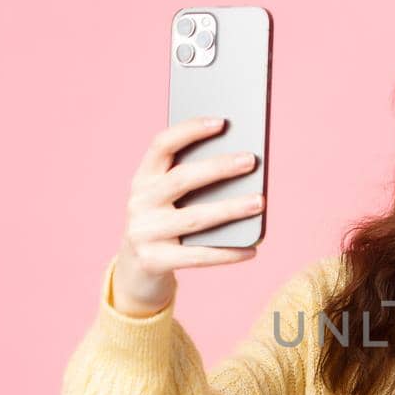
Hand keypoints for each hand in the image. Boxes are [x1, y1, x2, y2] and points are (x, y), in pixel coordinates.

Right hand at [111, 115, 264, 316]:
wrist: (134, 272)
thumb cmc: (164, 225)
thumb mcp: (167, 201)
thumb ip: (192, 182)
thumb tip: (239, 164)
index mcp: (142, 179)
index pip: (161, 145)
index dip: (189, 130)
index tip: (221, 122)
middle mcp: (138, 203)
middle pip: (182, 179)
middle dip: (218, 167)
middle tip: (251, 160)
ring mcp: (143, 233)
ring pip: (194, 218)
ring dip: (230, 209)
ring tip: (259, 202)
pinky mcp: (153, 262)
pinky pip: (198, 256)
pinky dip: (227, 253)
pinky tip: (252, 249)